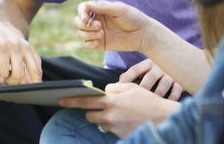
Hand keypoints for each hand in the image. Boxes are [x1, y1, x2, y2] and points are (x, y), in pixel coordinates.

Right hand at [0, 12, 42, 84]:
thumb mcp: (14, 46)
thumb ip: (21, 64)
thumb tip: (22, 88)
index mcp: (26, 47)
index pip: (36, 70)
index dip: (33, 84)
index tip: (28, 93)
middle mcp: (17, 45)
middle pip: (18, 75)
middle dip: (10, 82)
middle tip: (5, 78)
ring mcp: (3, 45)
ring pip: (3, 73)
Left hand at [59, 82, 180, 137]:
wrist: (162, 118)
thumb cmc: (147, 100)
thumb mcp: (130, 87)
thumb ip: (112, 88)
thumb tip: (102, 92)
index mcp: (111, 101)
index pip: (85, 101)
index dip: (71, 100)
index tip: (61, 100)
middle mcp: (110, 116)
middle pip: (89, 115)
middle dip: (92, 111)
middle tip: (101, 107)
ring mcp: (115, 128)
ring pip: (100, 123)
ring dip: (105, 118)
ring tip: (121, 113)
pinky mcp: (120, 136)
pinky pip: (110, 129)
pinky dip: (114, 124)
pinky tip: (126, 119)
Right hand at [74, 1, 153, 52]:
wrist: (143, 34)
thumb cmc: (133, 18)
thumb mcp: (119, 9)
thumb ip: (102, 7)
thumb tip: (86, 6)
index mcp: (99, 9)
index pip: (82, 8)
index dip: (80, 13)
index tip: (85, 18)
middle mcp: (96, 20)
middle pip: (77, 22)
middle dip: (84, 25)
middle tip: (99, 26)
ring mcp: (97, 32)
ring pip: (80, 33)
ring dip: (88, 34)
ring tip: (102, 34)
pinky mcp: (99, 44)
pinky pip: (86, 45)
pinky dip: (89, 43)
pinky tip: (99, 41)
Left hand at [119, 59, 182, 100]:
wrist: (178, 66)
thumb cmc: (152, 75)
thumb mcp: (141, 71)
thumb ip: (128, 78)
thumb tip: (112, 88)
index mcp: (147, 62)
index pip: (135, 70)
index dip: (127, 79)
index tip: (121, 90)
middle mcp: (159, 67)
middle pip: (149, 78)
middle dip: (143, 91)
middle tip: (136, 102)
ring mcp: (170, 74)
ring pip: (164, 84)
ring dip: (157, 95)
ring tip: (150, 106)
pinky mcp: (180, 81)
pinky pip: (177, 90)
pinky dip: (171, 98)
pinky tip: (164, 105)